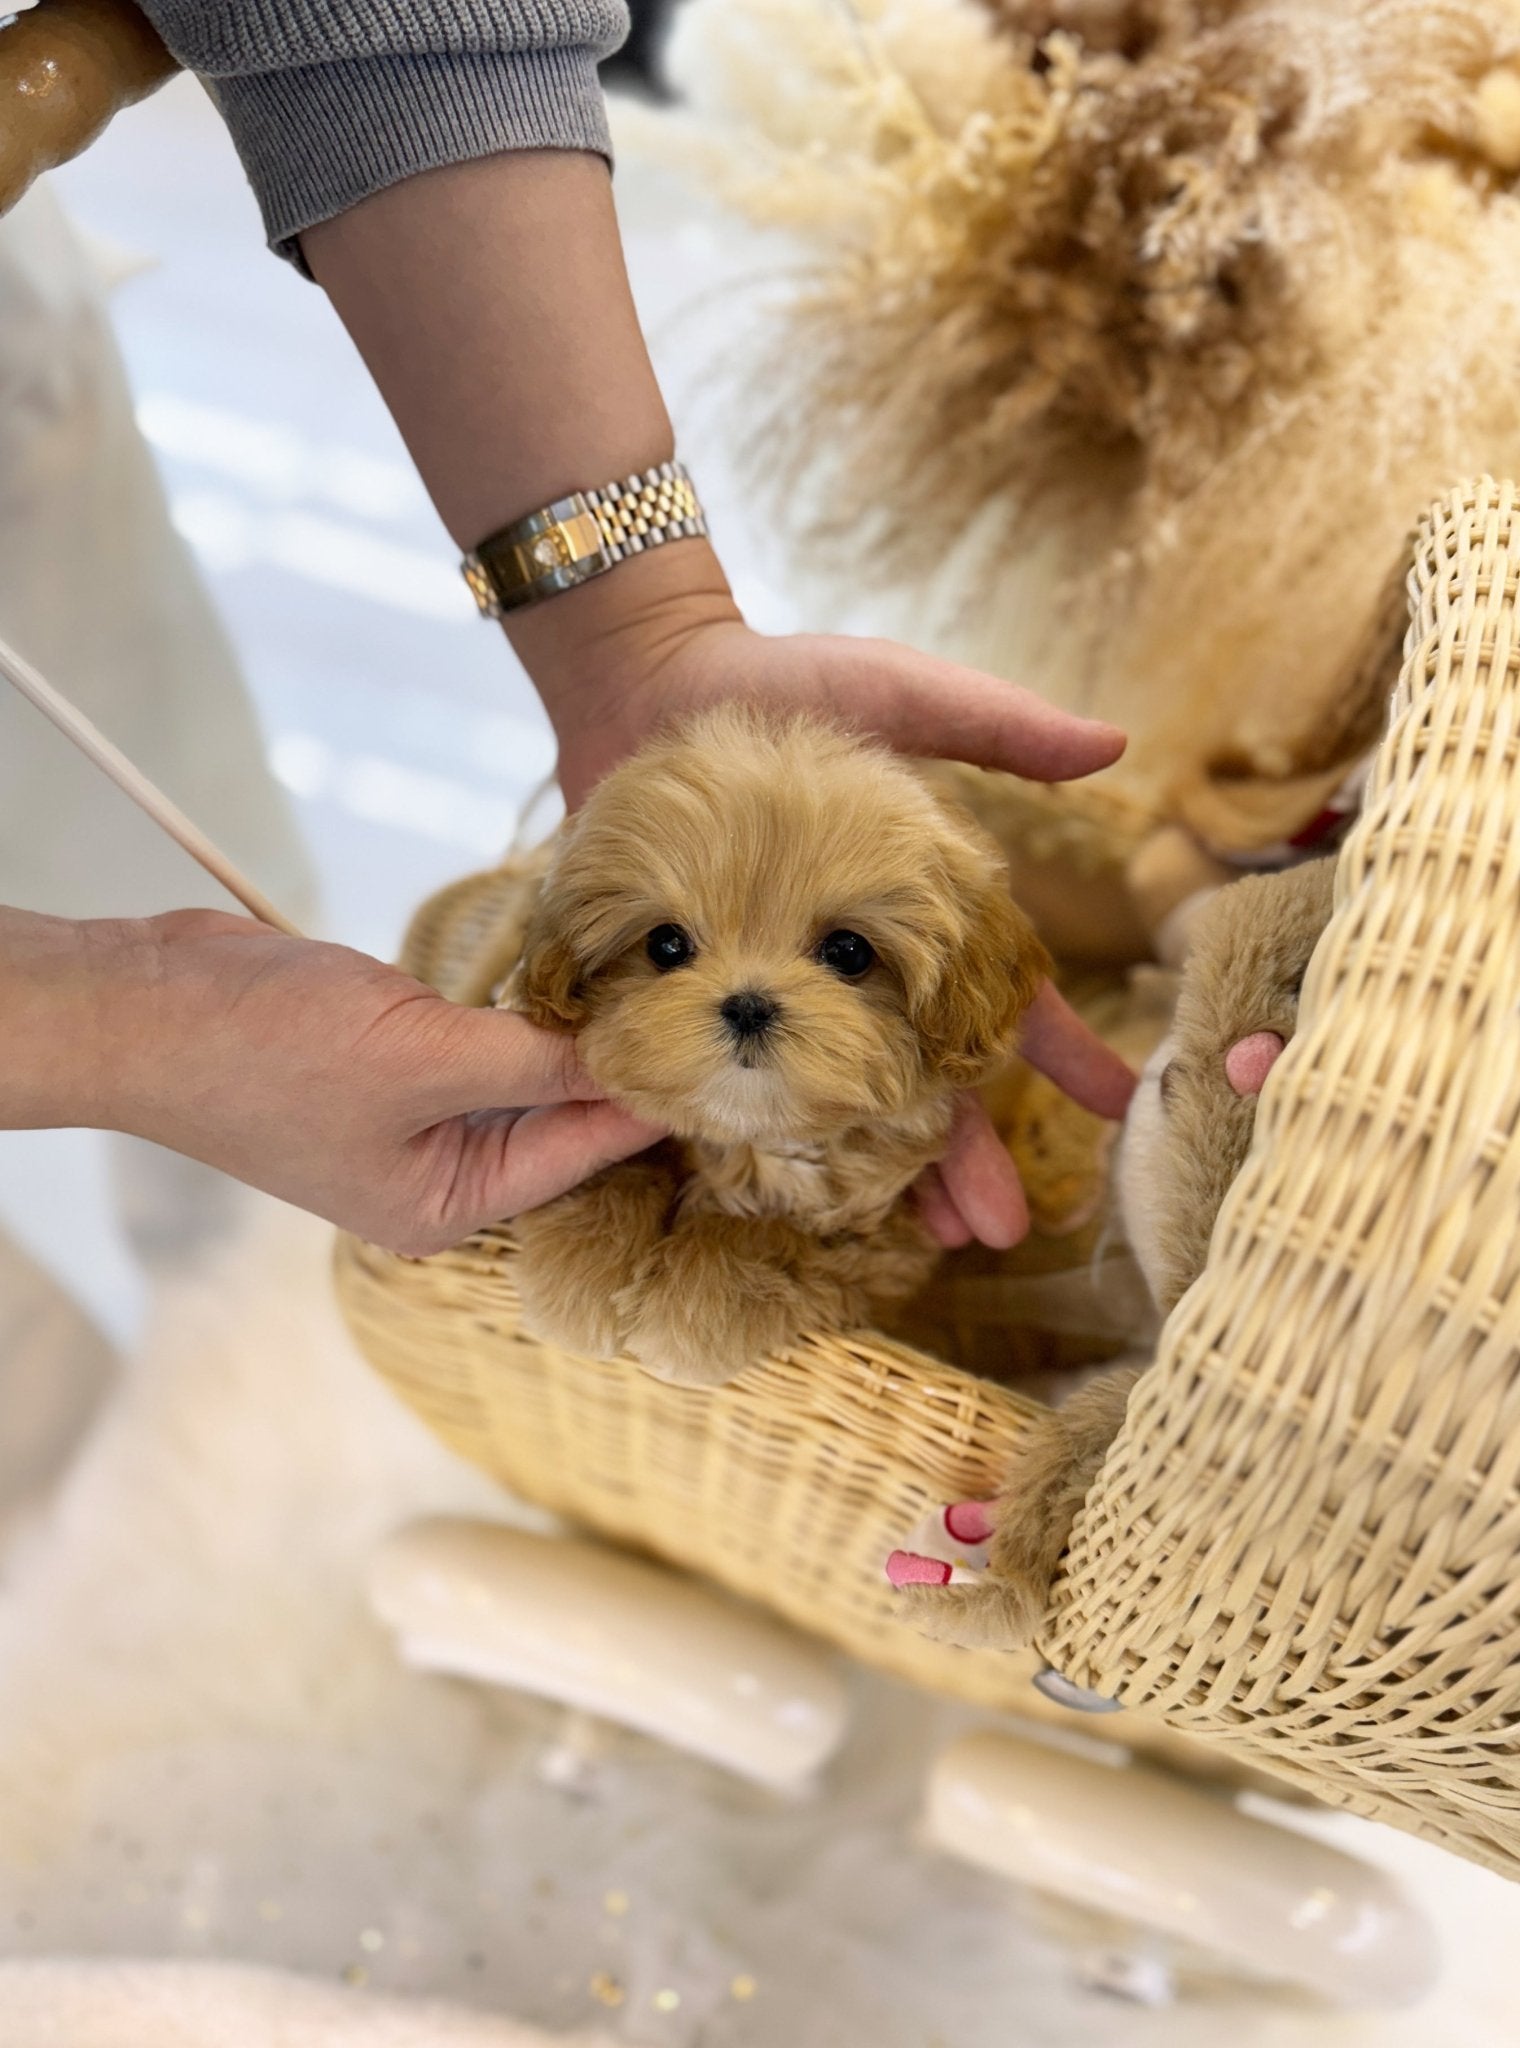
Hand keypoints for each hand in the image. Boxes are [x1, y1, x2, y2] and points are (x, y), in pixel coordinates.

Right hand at [5, 909, 659, 1254]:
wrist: (147, 1006)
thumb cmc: (267, 1052)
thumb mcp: (423, 1056)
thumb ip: (533, 1060)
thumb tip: (627, 1055)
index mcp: (444, 1205)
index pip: (579, 1154)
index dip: (650, 1104)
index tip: (719, 1062)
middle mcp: (436, 1172)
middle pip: (557, 1123)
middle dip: (617, 1069)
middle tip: (703, 1016)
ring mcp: (410, 1116)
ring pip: (523, 1077)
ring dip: (571, 1035)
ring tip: (656, 989)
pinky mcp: (390, 1060)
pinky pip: (480, 1041)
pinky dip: (521, 1013)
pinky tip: (575, 976)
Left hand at [510, 553, 1134, 1248]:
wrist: (646, 687)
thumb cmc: (781, 684)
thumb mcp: (894, 691)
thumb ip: (994, 725)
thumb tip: (1112, 744)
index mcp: (916, 911)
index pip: (1005, 996)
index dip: (1061, 1053)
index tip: (1116, 1109)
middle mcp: (854, 967)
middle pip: (925, 1078)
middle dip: (965, 1155)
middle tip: (999, 1232)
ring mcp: (780, 989)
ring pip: (841, 1101)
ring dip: (881, 1172)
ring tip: (922, 1240)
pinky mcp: (702, 995)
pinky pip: (736, 1079)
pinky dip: (761, 1139)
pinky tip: (786, 1194)